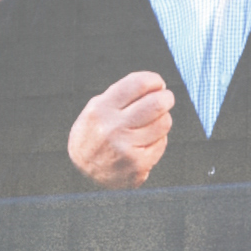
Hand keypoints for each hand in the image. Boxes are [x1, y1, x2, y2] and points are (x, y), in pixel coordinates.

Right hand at [68, 71, 173, 188]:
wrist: (83, 170)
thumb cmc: (96, 133)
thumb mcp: (98, 109)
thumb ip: (123, 95)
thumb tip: (155, 85)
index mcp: (101, 109)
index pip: (138, 84)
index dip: (154, 80)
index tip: (158, 84)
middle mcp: (112, 128)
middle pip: (156, 104)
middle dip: (166, 98)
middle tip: (166, 98)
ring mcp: (126, 148)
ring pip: (163, 123)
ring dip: (162, 120)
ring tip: (152, 123)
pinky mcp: (138, 164)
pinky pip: (162, 143)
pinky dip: (158, 140)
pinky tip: (145, 142)